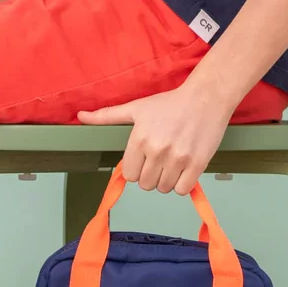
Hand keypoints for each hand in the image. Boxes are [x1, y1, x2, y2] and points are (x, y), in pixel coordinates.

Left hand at [78, 85, 234, 195]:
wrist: (206, 96)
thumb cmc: (171, 103)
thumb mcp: (136, 107)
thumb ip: (107, 116)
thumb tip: (80, 116)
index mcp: (140, 139)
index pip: (129, 174)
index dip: (136, 168)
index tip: (145, 159)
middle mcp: (157, 150)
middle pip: (146, 184)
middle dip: (151, 175)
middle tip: (160, 160)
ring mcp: (178, 158)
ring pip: (163, 188)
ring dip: (167, 180)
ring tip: (173, 162)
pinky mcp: (197, 163)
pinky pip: (182, 190)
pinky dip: (182, 184)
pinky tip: (184, 169)